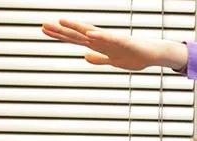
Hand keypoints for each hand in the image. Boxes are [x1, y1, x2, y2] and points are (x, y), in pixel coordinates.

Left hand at [41, 19, 186, 70]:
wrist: (153, 54)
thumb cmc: (135, 56)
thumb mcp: (113, 61)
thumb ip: (99, 59)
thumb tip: (85, 57)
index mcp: (98, 44)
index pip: (75, 39)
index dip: (60, 35)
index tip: (44, 30)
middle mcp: (102, 39)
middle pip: (78, 35)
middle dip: (61, 31)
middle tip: (43, 25)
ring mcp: (111, 39)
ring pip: (90, 33)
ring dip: (76, 27)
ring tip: (61, 22)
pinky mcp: (122, 41)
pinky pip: (109, 38)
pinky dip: (98, 35)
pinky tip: (88, 33)